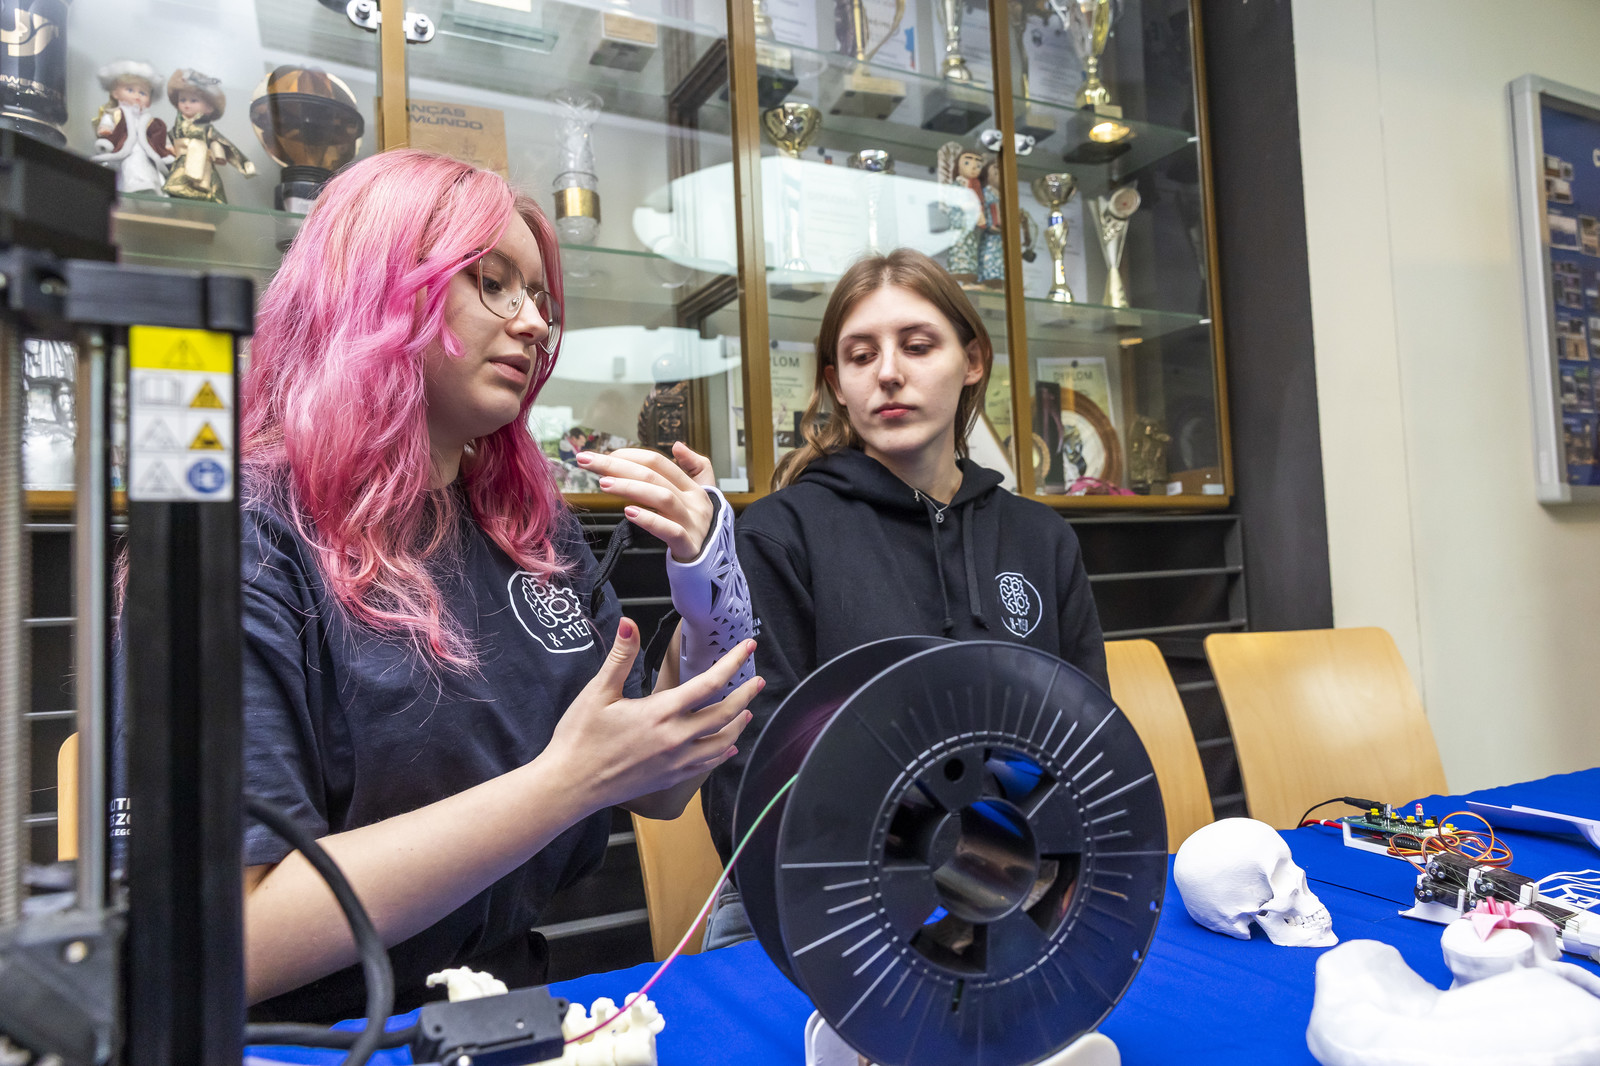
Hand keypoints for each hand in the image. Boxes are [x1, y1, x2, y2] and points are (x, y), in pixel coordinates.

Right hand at [544, 618, 759, 811]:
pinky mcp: (670, 779)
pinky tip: (728, 747)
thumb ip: (620, 657)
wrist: (570, 785)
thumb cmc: (580, 738)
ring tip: (747, 712)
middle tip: (758, 681)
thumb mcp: (598, 692)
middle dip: (745, 695)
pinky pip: (707, 765)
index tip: (747, 648)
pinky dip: (723, 753)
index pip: (709, 683)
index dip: (732, 663)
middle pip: (725, 714)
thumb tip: (629, 623)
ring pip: (722, 743)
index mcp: (660, 713)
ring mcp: (675, 762)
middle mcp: (675, 739)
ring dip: (738, 725)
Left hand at [576, 444, 715, 561]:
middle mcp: (694, 501)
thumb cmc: (696, 528)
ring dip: (630, 488)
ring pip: (663, 498)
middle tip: (588, 461)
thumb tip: (678, 445)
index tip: (602, 456)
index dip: (629, 455)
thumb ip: (694, 467)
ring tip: (604, 484)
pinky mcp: (689, 545)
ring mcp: (693, 523)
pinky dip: (649, 519)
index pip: (658, 462)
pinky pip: (670, 530)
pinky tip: (629, 512)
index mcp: (693, 487)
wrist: (712, 567)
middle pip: (654, 476)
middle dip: (617, 465)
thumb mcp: (701, 494)